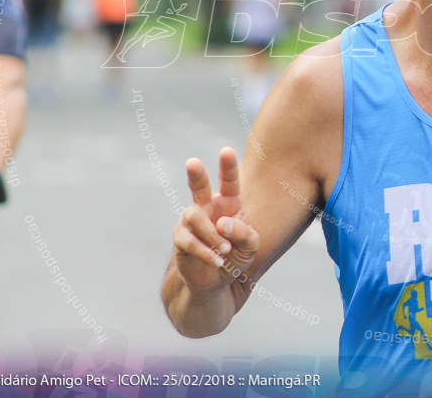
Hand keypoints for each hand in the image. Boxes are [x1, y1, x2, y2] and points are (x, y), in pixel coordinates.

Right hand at [172, 147, 259, 292]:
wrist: (217, 280)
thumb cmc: (237, 255)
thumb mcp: (251, 246)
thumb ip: (244, 233)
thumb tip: (222, 223)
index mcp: (229, 201)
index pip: (229, 181)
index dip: (227, 166)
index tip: (226, 150)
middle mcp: (207, 206)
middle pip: (198, 186)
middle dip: (195, 174)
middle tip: (192, 162)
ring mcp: (191, 221)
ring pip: (194, 217)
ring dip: (212, 235)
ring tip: (225, 250)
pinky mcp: (181, 238)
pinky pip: (189, 240)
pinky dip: (205, 251)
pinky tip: (217, 261)